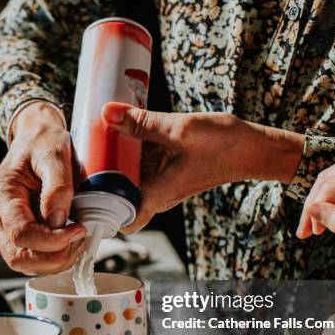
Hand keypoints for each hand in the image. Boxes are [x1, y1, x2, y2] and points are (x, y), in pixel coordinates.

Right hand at [0, 102, 85, 273]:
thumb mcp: (55, 155)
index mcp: (1, 192)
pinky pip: (30, 254)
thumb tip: (58, 222)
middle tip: (80, 240)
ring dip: (54, 260)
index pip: (22, 234)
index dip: (53, 240)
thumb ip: (57, 188)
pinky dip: (52, 255)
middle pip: (18, 256)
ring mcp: (4, 223)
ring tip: (77, 240)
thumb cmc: (43, 141)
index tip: (79, 229)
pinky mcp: (16, 229)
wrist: (37, 136)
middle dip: (53, 257)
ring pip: (23, 261)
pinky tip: (69, 241)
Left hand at [102, 102, 304, 232]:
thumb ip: (142, 122)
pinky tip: (122, 131)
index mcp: (157, 195)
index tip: (82, 192)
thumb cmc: (223, 145)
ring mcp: (163, 182)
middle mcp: (158, 194)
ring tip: (95, 139)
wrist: (253, 148)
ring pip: (130, 181)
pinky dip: (130, 154)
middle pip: (119, 199)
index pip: (122, 222)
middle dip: (99, 181)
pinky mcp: (169, 170)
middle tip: (82, 156)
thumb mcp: (178, 130)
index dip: (100, 214)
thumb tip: (106, 112)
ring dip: (114, 164)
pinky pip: (143, 166)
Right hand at [296, 147, 334, 245]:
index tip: (308, 233)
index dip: (314, 212)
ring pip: (328, 177)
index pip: (331, 190)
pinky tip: (327, 212)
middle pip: (326, 181)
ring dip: (318, 201)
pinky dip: (329, 194)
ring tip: (315, 226)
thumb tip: (311, 212)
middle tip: (306, 232)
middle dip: (313, 207)